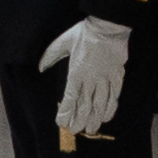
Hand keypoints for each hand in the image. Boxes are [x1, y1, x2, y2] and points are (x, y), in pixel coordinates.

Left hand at [40, 15, 128, 137]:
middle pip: (85, 106)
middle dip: (79, 121)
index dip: (66, 112)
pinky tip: (106, 117)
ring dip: (95, 119)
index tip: (61, 122)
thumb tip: (40, 67)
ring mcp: (105, 79)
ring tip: (90, 130)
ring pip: (100, 104)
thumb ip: (50, 55)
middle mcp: (91, 78)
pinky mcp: (117, 77)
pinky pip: (114, 96)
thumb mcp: (63, 41)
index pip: (70, 98)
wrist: (108, 26)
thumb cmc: (84, 33)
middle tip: (75, 131)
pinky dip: (110, 108)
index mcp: (76, 72)